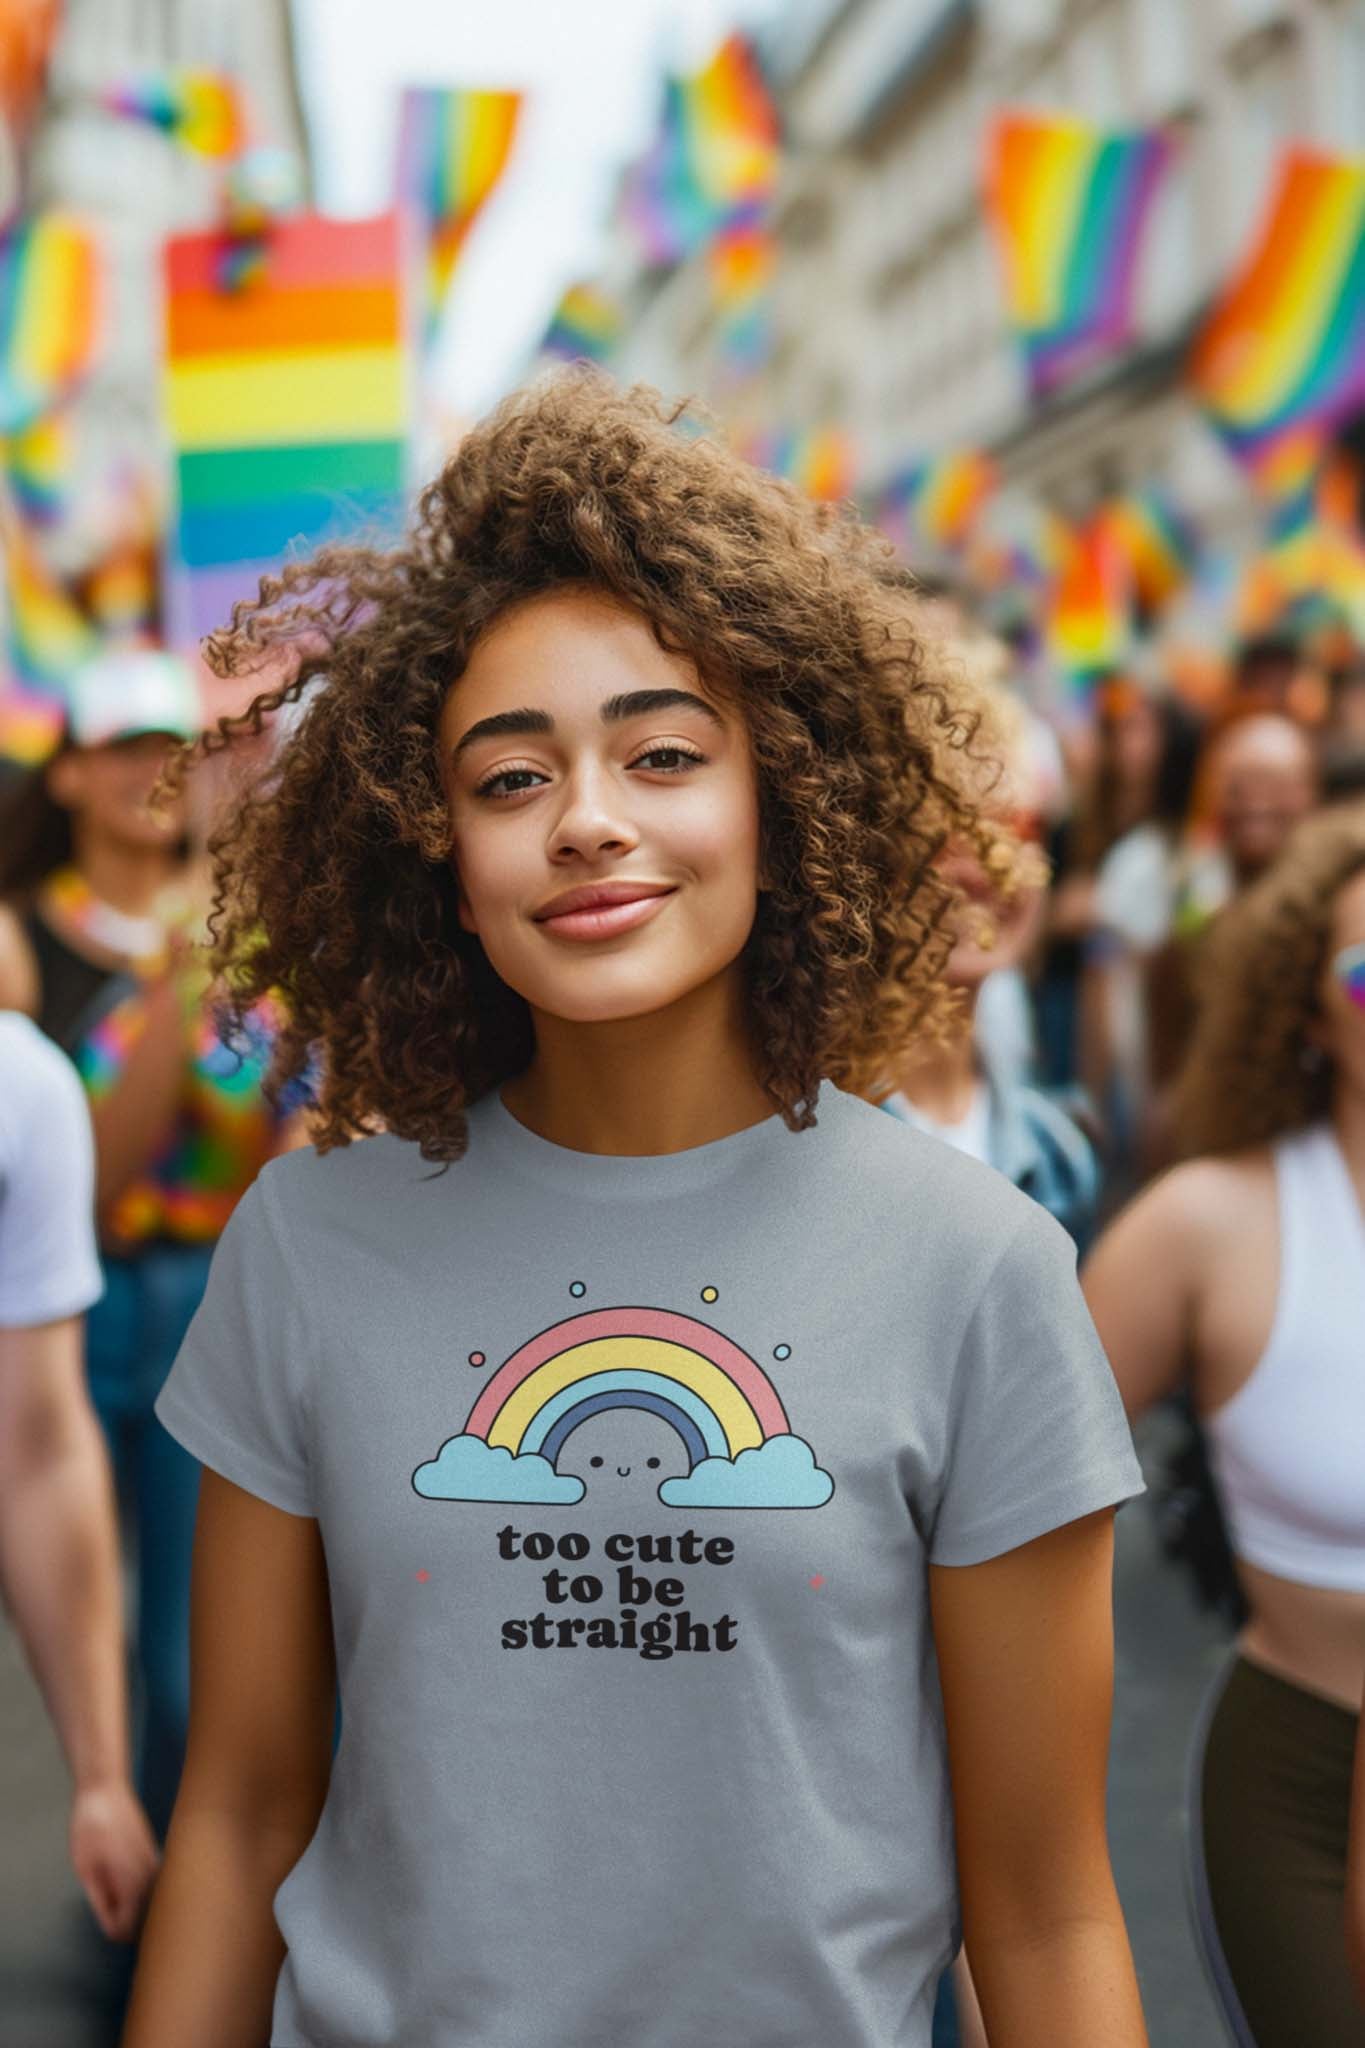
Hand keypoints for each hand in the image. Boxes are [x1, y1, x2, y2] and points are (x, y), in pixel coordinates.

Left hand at [68, 1778, 160, 1941]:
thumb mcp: (86, 1869)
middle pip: (142, 1917)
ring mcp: (157, 1862)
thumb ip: (101, 1901)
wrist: (106, 1789)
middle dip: (125, 1918)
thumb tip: (113, 1927)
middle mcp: (151, 1875)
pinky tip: (122, 1872)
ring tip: (111, 1883)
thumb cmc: (91, 1826)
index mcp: (133, 1882)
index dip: (113, 1931)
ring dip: (133, 1903)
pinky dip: (139, 1888)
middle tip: (105, 1901)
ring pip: (148, 1901)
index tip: (102, 1921)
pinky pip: (151, 1884)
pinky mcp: (157, 1852)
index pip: (128, 1928)